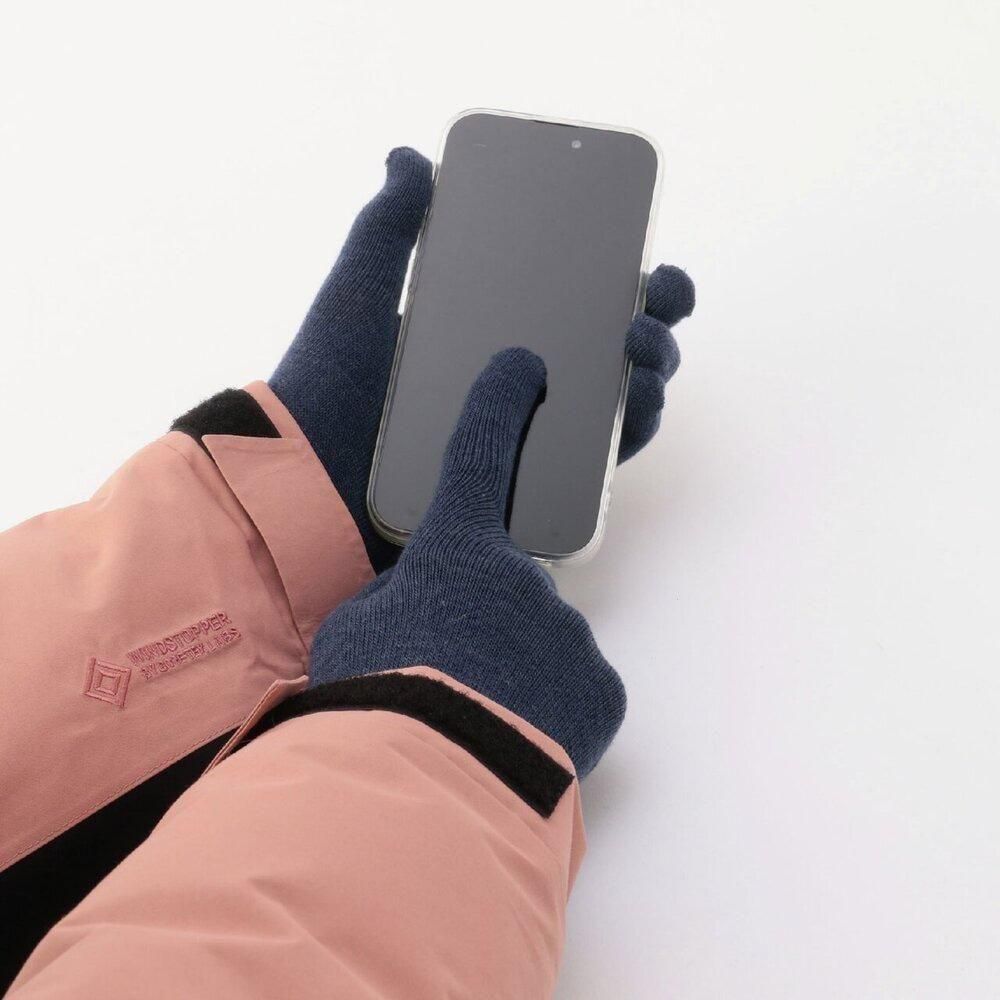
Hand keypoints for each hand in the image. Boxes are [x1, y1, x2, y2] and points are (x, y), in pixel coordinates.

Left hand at [269, 149, 693, 570]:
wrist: (305, 476)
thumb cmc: (328, 385)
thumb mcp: (360, 293)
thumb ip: (388, 225)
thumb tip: (409, 155)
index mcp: (490, 331)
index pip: (574, 297)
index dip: (623, 273)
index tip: (644, 252)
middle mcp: (519, 381)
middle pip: (612, 346)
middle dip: (655, 315)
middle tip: (651, 295)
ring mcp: (528, 433)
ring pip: (619, 399)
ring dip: (652, 368)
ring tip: (641, 345)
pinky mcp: (528, 487)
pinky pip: (600, 460)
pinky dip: (631, 430)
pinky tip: (636, 400)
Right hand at [308, 348, 624, 777]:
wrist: (431, 783)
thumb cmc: (378, 694)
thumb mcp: (359, 630)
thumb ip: (399, 597)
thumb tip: (426, 600)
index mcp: (459, 554)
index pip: (478, 456)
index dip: (498, 405)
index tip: (523, 364)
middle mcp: (525, 580)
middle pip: (504, 589)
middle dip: (480, 624)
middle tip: (445, 674)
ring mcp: (570, 633)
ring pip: (537, 644)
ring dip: (508, 673)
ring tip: (468, 719)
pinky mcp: (602, 688)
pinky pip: (573, 689)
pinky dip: (544, 708)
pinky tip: (509, 736)